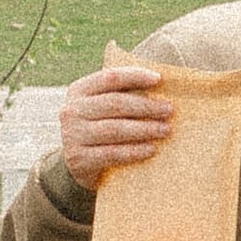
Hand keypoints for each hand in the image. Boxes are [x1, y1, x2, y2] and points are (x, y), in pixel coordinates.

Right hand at [59, 58, 171, 185]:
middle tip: (169, 110)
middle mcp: (72, 110)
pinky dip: (134, 151)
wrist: (75, 164)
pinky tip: (151, 149)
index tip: (159, 79)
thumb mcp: (101, 108)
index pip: (109, 78)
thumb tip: (159, 87)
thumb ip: (121, 95)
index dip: (135, 76)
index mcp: (79, 90)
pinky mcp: (79, 159)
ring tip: (165, 130)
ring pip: (114, 129)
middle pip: (115, 104)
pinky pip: (111, 153)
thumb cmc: (98, 128)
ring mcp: (73, 135)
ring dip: (144, 129)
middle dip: (146, 106)